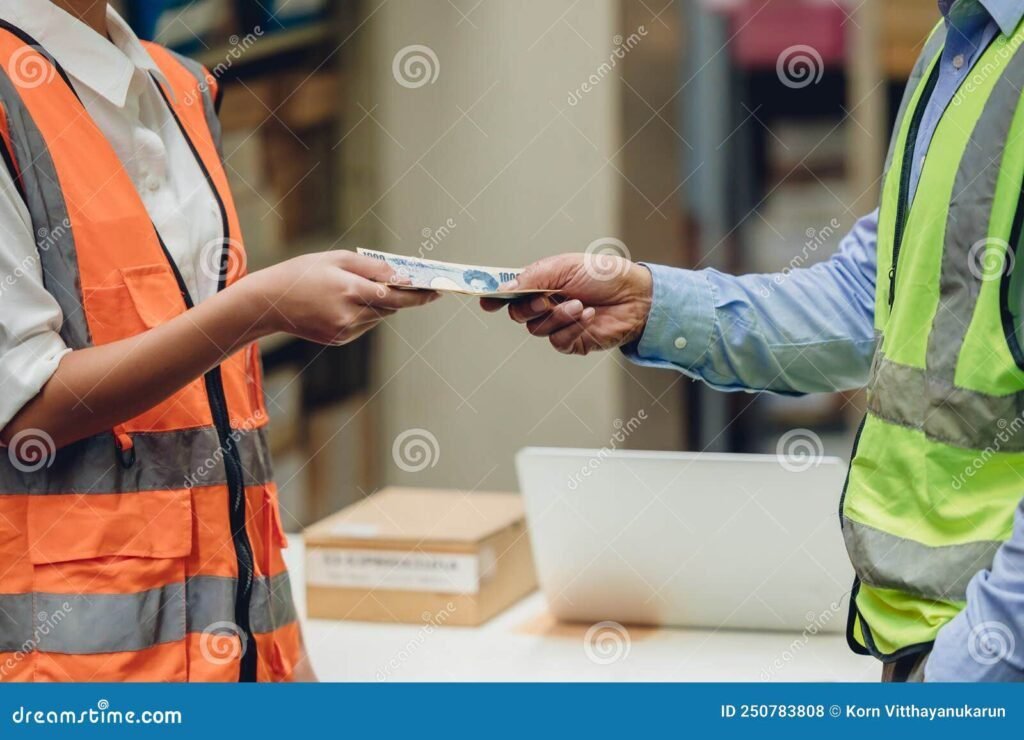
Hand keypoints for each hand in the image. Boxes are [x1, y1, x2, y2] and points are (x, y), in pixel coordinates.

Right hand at [241, 250, 438, 344]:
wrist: (269, 303)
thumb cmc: (303, 273)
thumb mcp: (337, 259)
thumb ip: (372, 267)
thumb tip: (401, 275)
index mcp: (349, 290)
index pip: (394, 294)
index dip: (419, 294)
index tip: (437, 291)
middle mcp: (349, 314)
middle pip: (391, 307)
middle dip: (403, 297)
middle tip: (423, 289)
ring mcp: (345, 331)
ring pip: (379, 316)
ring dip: (381, 303)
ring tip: (364, 288)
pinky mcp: (340, 340)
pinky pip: (365, 325)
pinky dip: (365, 313)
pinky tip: (347, 303)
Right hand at [480, 253, 652, 354]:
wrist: (635, 296)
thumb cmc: (603, 275)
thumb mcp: (565, 267)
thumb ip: (533, 277)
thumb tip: (505, 287)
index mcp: (541, 283)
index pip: (510, 292)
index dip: (495, 297)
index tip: (485, 301)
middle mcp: (545, 304)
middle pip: (517, 314)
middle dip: (530, 307)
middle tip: (546, 299)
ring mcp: (557, 324)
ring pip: (537, 329)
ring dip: (558, 316)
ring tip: (580, 304)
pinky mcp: (571, 341)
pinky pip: (557, 341)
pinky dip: (571, 328)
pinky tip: (588, 316)